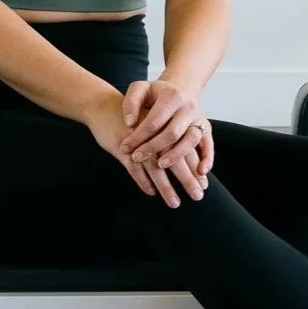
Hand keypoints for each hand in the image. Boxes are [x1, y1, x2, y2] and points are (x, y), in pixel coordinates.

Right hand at [84, 90, 206, 207]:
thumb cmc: (132, 118)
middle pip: (174, 159)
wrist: (104, 106)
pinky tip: (150, 192)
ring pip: (155, 167)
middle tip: (197, 196)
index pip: (184, 148)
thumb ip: (169, 138)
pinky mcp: (121, 146)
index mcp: (163, 125)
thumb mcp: (151, 122)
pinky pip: (133, 168)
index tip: (203, 184)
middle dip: (187, 179)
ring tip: (174, 202)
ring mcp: (137, 141)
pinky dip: (142, 181)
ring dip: (166, 187)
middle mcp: (153, 133)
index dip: (194, 166)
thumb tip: (189, 160)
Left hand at [120, 79, 213, 176]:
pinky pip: (209, 145)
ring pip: (191, 140)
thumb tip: (130, 122)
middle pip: (172, 132)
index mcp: (171, 96)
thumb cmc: (157, 92)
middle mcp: (187, 107)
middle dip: (153, 148)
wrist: (182, 88)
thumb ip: (131, 101)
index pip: (154, 121)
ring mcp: (198, 118)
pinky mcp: (206, 128)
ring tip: (161, 165)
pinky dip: (207, 159)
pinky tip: (200, 171)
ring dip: (176, 155)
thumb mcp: (141, 88)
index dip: (138, 136)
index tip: (125, 148)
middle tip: (136, 157)